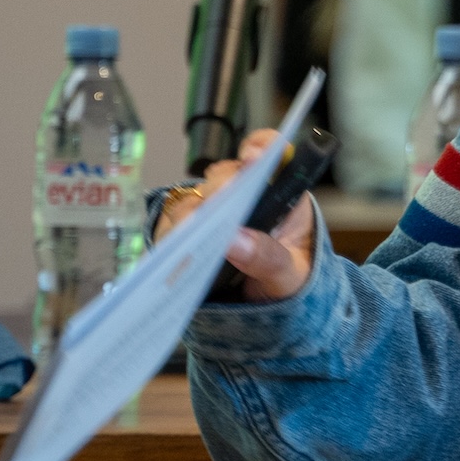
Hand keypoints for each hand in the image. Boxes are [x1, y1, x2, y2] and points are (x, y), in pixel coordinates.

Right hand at [155, 128, 316, 301]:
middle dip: (217, 191)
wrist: (270, 313)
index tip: (252, 158)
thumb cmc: (287, 286)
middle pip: (225, 176)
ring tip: (187, 236)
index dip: (261, 147)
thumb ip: (268, 258)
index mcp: (281, 198)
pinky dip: (170, 235)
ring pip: (194, 197)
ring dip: (188, 214)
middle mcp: (247, 198)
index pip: (273, 155)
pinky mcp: (192, 233)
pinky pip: (172, 224)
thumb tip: (235, 239)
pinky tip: (173, 252)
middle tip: (210, 211)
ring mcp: (216, 213)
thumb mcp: (289, 276)